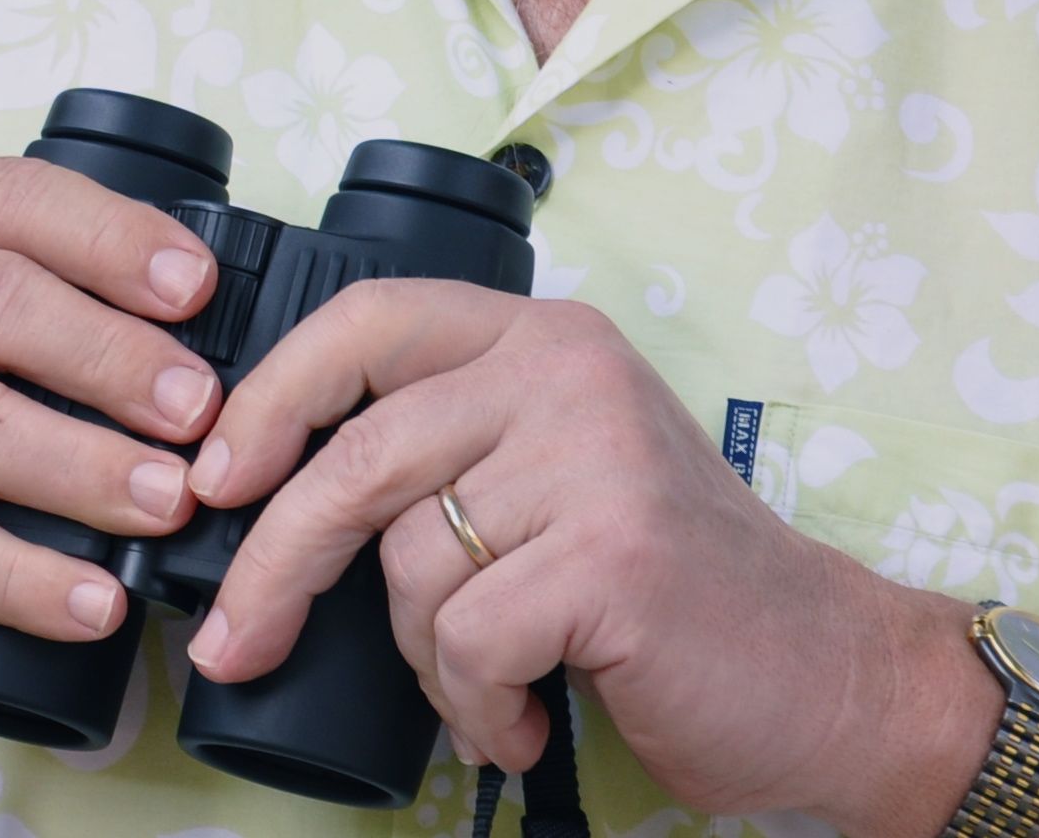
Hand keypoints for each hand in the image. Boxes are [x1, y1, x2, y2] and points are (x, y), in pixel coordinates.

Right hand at [0, 160, 224, 677]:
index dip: (113, 238)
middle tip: (201, 410)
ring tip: (168, 501)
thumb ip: (42, 290)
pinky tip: (91, 599)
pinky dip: (22, 577)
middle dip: (113, 356)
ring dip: (83, 467)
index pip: (12, 199)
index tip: (200, 289)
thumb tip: (204, 329)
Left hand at [180, 284, 993, 829]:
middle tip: (233, 641)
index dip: (274, 393)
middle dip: (277, 560)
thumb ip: (453, 451)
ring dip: (432, 661)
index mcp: (545, 337)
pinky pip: (470, 640)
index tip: (212, 474)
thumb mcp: (562, 471)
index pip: (372, 319)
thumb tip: (270, 495)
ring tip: (494, 689)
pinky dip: (479, 707)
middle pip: (360, 453)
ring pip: (413, 565)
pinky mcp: (611, 554)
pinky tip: (528, 720)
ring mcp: (594, 457)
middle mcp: (568, 372)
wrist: (827, 669)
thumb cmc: (674, 586)